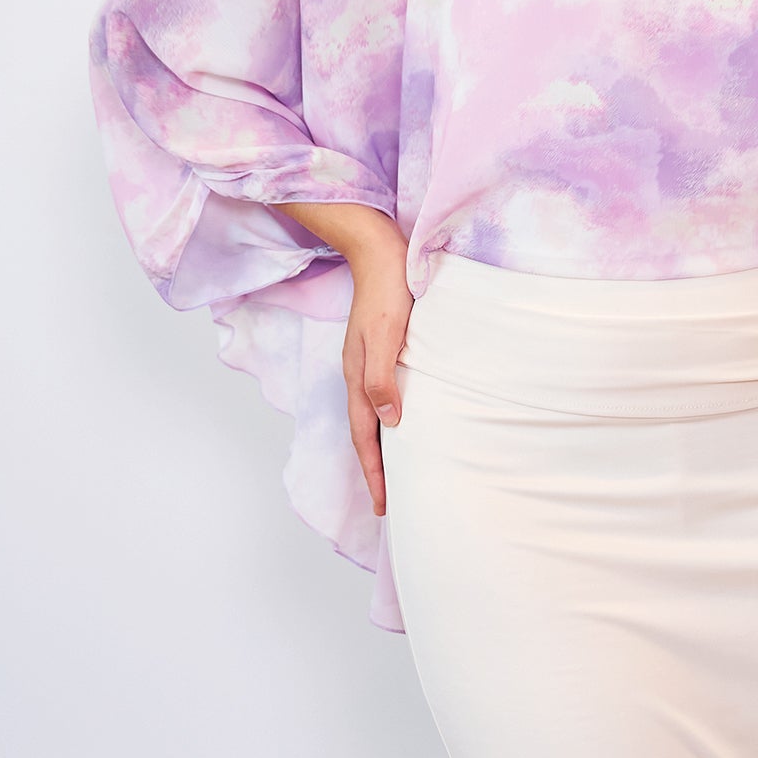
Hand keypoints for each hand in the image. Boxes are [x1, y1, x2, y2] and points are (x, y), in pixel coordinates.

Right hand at [341, 256, 413, 517]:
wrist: (381, 252)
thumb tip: (389, 422)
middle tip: (387, 502)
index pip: (364, 437)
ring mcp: (366, 362)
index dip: (374, 472)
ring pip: (370, 416)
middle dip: (374, 469)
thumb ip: (383, 379)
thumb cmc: (388, 292)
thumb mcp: (387, 337)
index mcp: (357, 376)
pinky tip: (400, 420)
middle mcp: (357, 374)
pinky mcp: (377, 350)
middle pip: (363, 432)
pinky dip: (385, 419)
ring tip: (392, 471)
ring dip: (379, 447)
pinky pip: (378, 396)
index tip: (384, 505)